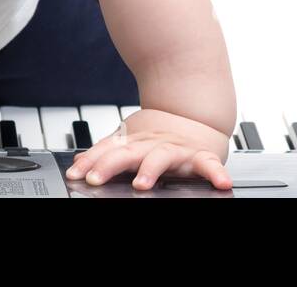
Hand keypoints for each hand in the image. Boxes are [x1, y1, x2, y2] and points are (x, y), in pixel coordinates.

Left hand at [63, 108, 232, 190]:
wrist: (194, 113)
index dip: (90, 161)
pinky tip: (220, 183)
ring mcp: (176, 150)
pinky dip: (215, 172)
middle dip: (110, 164)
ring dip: (150, 169)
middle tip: (95, 178)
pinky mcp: (200, 156)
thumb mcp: (130, 140)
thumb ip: (106, 151)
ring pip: (161, 157)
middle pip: (128, 153)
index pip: (108, 150)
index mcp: (135, 141)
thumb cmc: (160, 133)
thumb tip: (78, 160)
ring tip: (141, 184)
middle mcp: (153, 144)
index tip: (76, 173)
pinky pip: (209, 164)